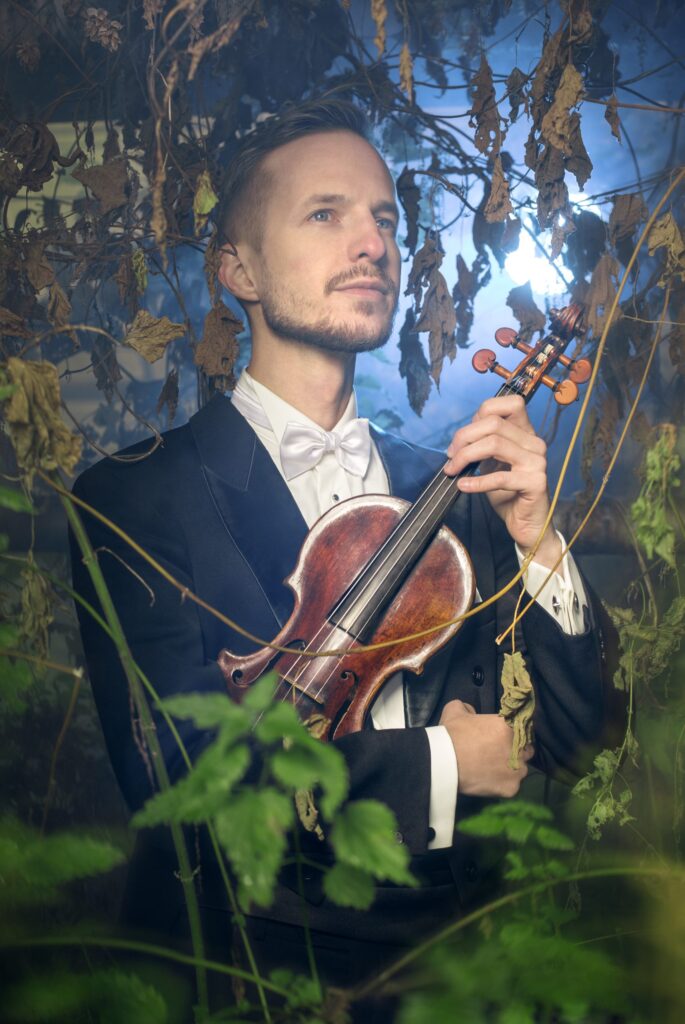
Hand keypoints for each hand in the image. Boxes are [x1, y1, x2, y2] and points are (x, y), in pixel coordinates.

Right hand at [439, 699, 533, 796]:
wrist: (444, 763)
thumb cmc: (451, 735)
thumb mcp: (455, 710)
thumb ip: (467, 707)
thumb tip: (472, 712)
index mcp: (510, 726)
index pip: (523, 728)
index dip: (514, 733)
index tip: (504, 737)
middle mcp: (520, 748)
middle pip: (526, 749)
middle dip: (517, 751)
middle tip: (499, 753)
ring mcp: (518, 770)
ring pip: (521, 769)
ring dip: (511, 768)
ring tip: (494, 770)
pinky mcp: (512, 788)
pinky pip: (513, 786)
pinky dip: (503, 784)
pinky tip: (490, 781)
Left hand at [444, 394, 561, 568]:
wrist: (525, 523)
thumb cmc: (507, 493)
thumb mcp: (492, 463)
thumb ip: (483, 444)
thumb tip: (460, 436)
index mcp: (526, 433)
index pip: (509, 403)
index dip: (480, 414)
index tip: (461, 438)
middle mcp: (534, 443)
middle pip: (494, 423)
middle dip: (464, 438)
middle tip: (450, 457)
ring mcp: (537, 462)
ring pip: (495, 444)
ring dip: (466, 456)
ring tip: (453, 470)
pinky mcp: (535, 482)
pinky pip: (500, 478)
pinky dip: (476, 482)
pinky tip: (463, 486)